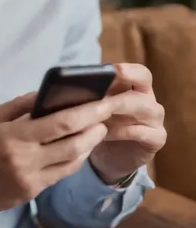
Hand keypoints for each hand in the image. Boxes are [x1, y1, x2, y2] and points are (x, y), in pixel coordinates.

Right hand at [0, 91, 112, 227]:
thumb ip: (21, 104)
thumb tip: (49, 92)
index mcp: (13, 135)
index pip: (59, 122)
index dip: (85, 113)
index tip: (101, 102)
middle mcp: (24, 158)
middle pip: (72, 142)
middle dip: (95, 126)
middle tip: (109, 113)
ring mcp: (30, 178)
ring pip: (72, 160)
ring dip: (90, 144)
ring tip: (100, 128)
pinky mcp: (32, 192)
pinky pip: (62, 173)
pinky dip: (76, 158)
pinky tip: (82, 147)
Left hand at [90, 63, 166, 183]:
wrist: (110, 157)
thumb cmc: (100, 125)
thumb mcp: (94, 108)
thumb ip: (91, 95)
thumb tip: (71, 86)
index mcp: (134, 85)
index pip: (138, 71)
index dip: (127, 69)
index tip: (111, 70)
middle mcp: (148, 98)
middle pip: (145, 81)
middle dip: (123, 85)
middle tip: (102, 94)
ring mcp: (155, 118)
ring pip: (145, 107)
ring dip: (118, 109)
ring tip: (97, 115)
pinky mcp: (157, 138)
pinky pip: (142, 132)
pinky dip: (121, 132)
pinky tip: (103, 134)